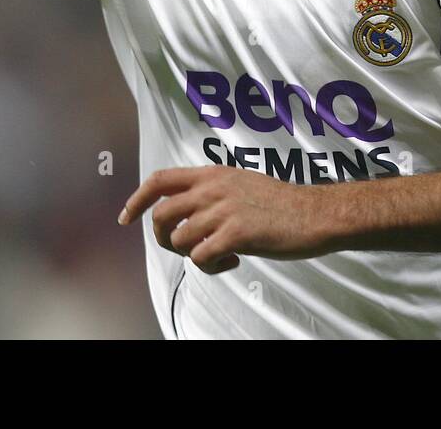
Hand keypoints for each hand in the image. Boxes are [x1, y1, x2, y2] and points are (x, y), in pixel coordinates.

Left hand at [118, 166, 335, 274]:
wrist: (314, 214)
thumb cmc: (282, 203)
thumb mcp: (242, 183)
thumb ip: (214, 190)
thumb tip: (187, 209)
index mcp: (213, 174)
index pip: (159, 180)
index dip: (136, 199)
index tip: (126, 217)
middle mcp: (213, 189)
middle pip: (161, 215)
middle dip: (163, 238)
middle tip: (184, 248)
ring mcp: (223, 211)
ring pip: (179, 239)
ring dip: (192, 254)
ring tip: (219, 255)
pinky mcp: (236, 234)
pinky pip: (200, 258)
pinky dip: (211, 266)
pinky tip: (233, 261)